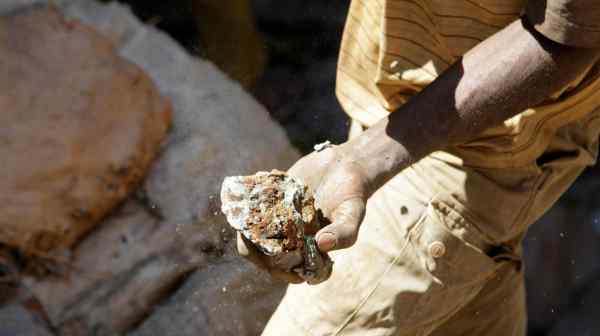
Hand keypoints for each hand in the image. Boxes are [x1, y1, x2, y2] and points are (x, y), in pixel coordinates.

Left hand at [237, 145, 368, 282]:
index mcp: (310, 253)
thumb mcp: (352, 213)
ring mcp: (278, 224)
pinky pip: (251, 211)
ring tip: (252, 218)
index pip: (295, 273)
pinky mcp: (269, 204)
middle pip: (267, 259)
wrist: (341, 166)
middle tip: (258, 240)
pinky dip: (249, 205)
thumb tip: (322, 244)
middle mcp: (291, 242)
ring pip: (254, 237)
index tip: (286, 266)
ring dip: (248, 231)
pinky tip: (258, 189)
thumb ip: (343, 233)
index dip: (287, 275)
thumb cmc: (351, 195)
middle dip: (259, 254)